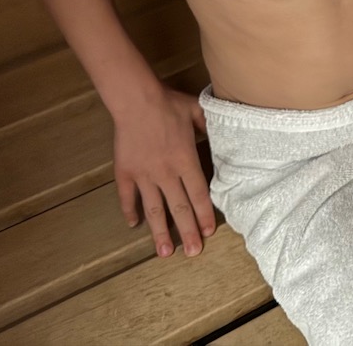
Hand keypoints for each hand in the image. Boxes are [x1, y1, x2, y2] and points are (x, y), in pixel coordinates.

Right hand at [113, 86, 214, 257]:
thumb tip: (227, 133)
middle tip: (193, 253)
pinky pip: (127, 196)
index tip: (208, 233)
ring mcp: (144, 175)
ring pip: (154, 209)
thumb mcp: (197, 112)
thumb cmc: (168, 104)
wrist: (136, 99)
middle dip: (187, 232)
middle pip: (179, 208)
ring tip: (165, 252)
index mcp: (185, 161)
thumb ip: (211, 127)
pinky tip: (134, 224)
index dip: (204, 215)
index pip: (198, 195)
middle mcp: (166, 173)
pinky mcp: (125, 172)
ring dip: (160, 231)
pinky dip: (130, 210)